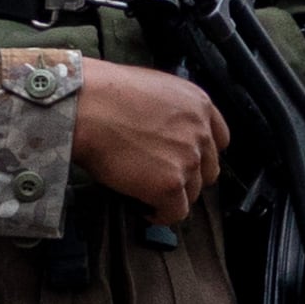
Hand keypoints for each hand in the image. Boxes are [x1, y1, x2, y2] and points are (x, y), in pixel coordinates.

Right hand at [69, 62, 226, 224]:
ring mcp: (188, 160)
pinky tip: (144, 207)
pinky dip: (160, 214)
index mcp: (198, 105)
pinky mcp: (171, 185)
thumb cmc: (103, 94)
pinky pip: (175, 213)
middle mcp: (200, 132)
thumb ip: (169, 112)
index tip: (183, 161)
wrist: (86, 107)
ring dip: (171, 196)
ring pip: (192, 193)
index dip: (199, 154)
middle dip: (186, 177)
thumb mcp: (151, 89)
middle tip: (160, 179)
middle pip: (207, 170)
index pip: (218, 140)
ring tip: (146, 193)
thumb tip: (162, 132)